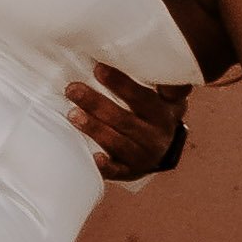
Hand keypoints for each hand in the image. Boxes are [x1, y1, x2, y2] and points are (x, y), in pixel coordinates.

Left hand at [66, 64, 189, 181]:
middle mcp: (156, 135)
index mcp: (164, 112)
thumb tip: (166, 71)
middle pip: (124, 119)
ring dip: (94, 129)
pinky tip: (94, 158)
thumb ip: (168, 83)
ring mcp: (143, 156)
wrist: (164, 150)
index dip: (121, 84)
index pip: (142, 97)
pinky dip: (107, 166)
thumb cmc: (158, 113)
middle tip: (72, 89)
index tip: (98, 69)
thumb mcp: (169, 97)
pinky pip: (118, 171)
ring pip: (118, 143)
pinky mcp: (131, 172)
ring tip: (72, 115)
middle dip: (96, 103)